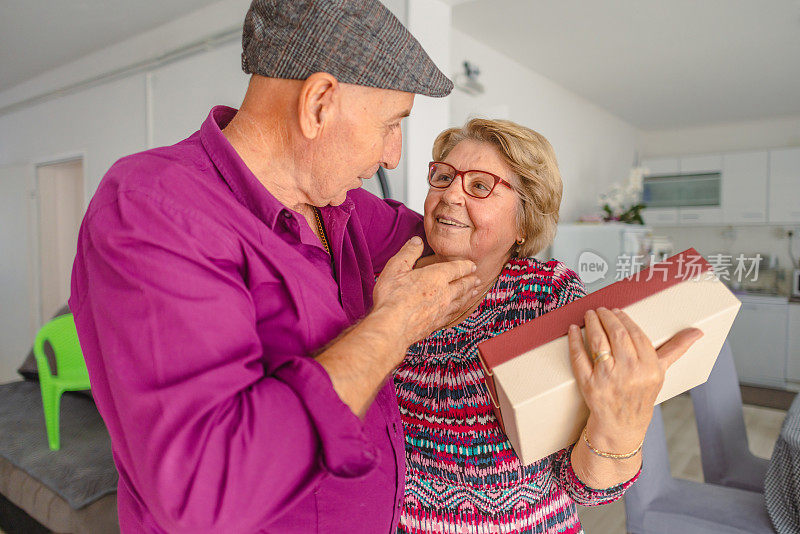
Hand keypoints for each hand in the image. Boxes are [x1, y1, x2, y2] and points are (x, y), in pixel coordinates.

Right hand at [372, 237, 479, 347]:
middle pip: (462, 285)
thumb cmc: (391, 297)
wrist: (392, 326)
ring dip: (469, 295)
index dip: (466, 266)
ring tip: (474, 292)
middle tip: (477, 279)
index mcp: (436, 276)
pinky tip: (458, 310)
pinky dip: (460, 309)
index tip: (472, 265)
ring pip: (461, 300)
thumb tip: (417, 241)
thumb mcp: (396, 268)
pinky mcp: (437, 323)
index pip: (456, 268)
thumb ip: (409, 252)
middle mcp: (444, 293)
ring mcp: (442, 310)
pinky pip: (454, 314)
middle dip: (471, 280)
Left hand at [567, 307, 702, 452]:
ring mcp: (608, 379)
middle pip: (616, 335)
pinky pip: (579, 358)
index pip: (636, 335)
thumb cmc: (641, 394)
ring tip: (589, 315)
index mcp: (649, 369)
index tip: (617, 311)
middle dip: (607, 318)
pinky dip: (575, 341)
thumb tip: (697, 331)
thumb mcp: (661, 372)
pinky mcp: (589, 385)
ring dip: (592, 324)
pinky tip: (573, 330)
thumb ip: (676, 349)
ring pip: (598, 342)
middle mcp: (629, 373)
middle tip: (601, 310)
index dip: (624, 319)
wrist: (623, 424)